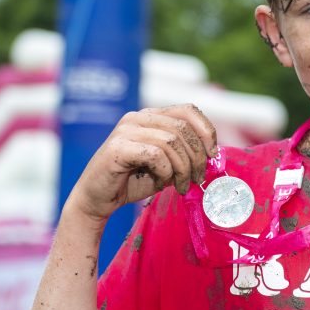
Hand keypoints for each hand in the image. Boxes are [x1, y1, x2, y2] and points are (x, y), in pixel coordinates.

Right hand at [67, 105, 216, 221]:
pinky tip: (160, 184)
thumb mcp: (167, 165)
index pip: (188, 110)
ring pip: (172, 142)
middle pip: (183, 129)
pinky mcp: (118, 147)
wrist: (97, 199)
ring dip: (182, 169)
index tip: (212, 154)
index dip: (206, 131)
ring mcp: (126, 130)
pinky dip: (165, 172)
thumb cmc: (132, 181)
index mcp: (152, 117)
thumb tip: (211, 155)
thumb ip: (184, 154)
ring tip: (180, 186)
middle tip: (197, 179)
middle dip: (196, 157)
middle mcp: (138, 118)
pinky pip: (156, 155)